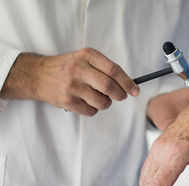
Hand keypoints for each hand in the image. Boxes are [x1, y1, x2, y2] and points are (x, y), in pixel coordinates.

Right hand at [0, 48, 138, 115]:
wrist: (38, 75)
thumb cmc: (68, 67)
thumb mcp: (85, 58)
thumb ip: (104, 68)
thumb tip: (128, 85)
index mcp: (86, 56)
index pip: (114, 70)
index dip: (127, 82)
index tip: (135, 90)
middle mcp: (78, 69)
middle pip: (109, 87)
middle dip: (120, 94)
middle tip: (122, 96)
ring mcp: (72, 87)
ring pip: (102, 102)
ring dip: (106, 103)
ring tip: (98, 97)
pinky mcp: (67, 101)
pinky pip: (91, 111)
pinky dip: (94, 109)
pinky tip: (87, 101)